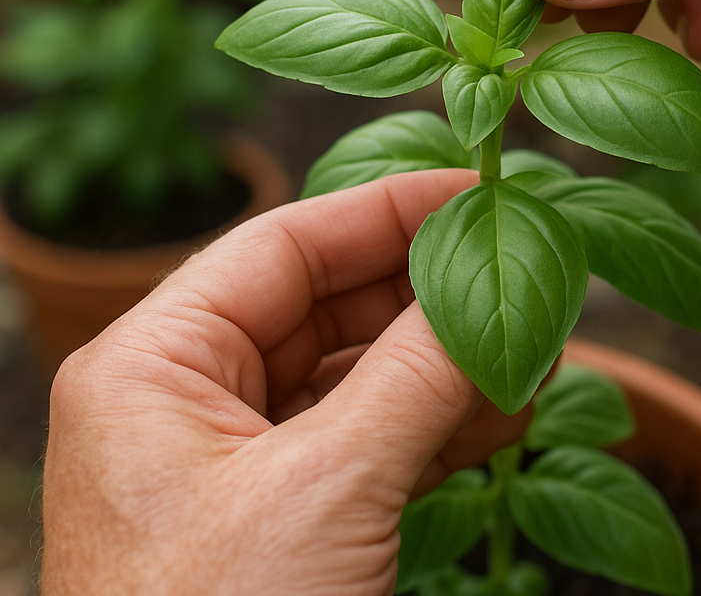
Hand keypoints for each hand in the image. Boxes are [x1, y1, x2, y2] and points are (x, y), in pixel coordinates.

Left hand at [42, 170, 527, 595]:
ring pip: (361, 373)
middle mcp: (190, 401)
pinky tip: (509, 408)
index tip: (479, 189)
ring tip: (538, 340)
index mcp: (155, 366)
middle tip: (526, 265)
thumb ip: (419, 373)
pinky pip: (373, 441)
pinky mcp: (288, 518)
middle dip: (432, 288)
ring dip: (450, 359)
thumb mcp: (327, 490)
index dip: (388, 208)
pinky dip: (441, 423)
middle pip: (330, 302)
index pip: (286, 243)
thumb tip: (499, 286)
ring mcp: (241, 463)